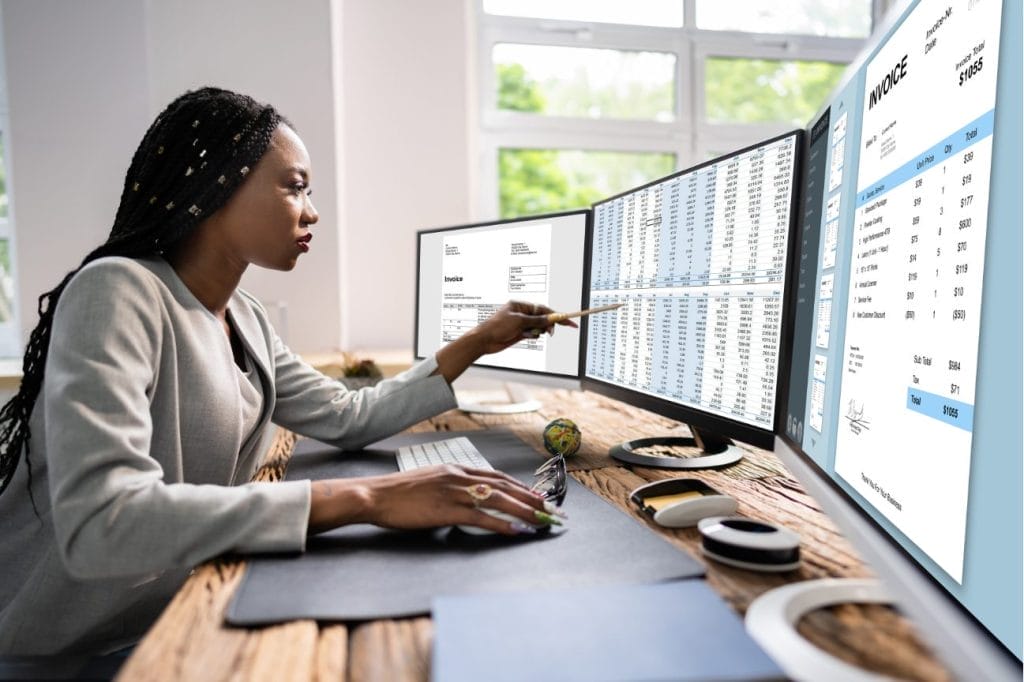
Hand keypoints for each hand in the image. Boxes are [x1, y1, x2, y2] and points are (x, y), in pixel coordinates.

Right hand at [309, 466, 556, 535]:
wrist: (375, 495)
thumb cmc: (398, 492)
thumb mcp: (428, 480)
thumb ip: (449, 484)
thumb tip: (464, 495)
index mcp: (455, 468)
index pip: (496, 476)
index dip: (520, 486)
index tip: (536, 495)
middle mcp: (459, 476)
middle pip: (505, 486)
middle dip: (531, 499)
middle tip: (552, 510)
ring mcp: (454, 493)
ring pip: (500, 501)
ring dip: (526, 512)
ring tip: (543, 521)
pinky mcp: (447, 511)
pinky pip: (483, 518)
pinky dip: (503, 525)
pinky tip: (517, 531)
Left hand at [472, 300, 578, 354]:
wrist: (484, 340)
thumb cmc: (496, 326)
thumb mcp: (519, 321)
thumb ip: (536, 320)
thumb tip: (549, 319)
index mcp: (521, 306)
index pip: (543, 309)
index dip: (556, 314)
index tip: (567, 319)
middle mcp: (522, 314)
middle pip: (542, 318)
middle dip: (548, 324)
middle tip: (551, 332)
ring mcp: (521, 324)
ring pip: (538, 327)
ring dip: (538, 331)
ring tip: (529, 334)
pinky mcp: (520, 333)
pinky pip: (533, 334)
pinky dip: (533, 336)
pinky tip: (525, 336)